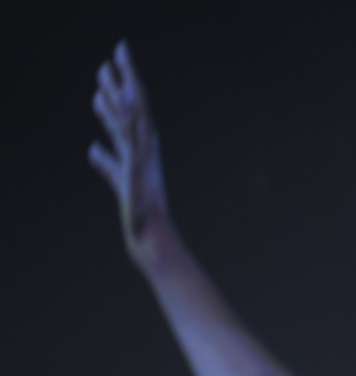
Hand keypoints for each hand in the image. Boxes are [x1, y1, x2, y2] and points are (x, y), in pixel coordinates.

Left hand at [88, 40, 174, 269]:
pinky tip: (109, 102)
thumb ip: (106, 161)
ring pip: (131, 117)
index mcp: (141, 148)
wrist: (150, 233)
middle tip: (118, 51)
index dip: (124, 87)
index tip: (116, 66)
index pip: (132, 112)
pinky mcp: (137, 167)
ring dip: (120, 92)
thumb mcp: (118, 179)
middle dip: (125, 79)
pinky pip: (128, 138)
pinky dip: (121, 119)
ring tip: (107, 69)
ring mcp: (143, 157)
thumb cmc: (138, 211)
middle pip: (134, 106)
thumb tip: (93, 149)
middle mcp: (145, 148)